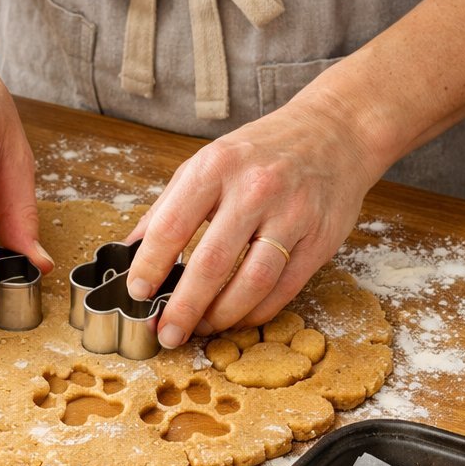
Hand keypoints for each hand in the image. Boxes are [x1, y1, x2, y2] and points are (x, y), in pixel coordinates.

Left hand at [124, 94, 384, 345]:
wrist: (333, 132)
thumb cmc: (261, 151)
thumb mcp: (207, 162)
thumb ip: (168, 207)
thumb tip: (130, 253)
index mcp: (216, 167)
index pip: (172, 226)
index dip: (150, 266)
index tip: (137, 293)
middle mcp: (255, 189)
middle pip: (212, 264)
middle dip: (184, 307)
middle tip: (165, 333)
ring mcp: (292, 215)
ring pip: (252, 283)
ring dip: (221, 316)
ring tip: (201, 328)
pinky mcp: (320, 239)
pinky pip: (283, 289)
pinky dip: (255, 312)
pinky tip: (237, 318)